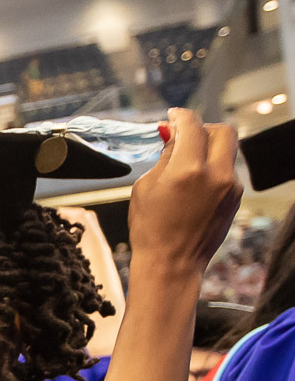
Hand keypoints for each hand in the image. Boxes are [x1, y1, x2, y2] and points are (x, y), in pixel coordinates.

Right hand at [128, 108, 240, 277]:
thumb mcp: (145, 188)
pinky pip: (227, 170)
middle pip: (222, 131)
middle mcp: (216, 174)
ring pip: (228, 150)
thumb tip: (172, 138)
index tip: (173, 116)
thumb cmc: (150, 230)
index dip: (180, 116)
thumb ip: (164, 158)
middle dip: (203, 128)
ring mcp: (230, 187)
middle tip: (185, 135)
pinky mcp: (235, 198)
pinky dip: (213, 166)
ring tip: (187, 161)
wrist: (171, 264)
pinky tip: (194, 181)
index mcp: (188, 170)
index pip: (192, 126)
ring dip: (209, 148)